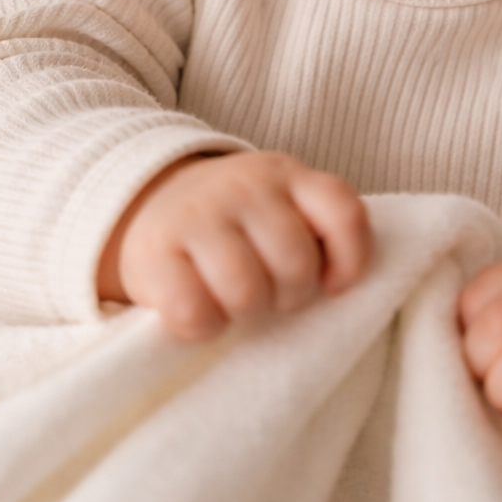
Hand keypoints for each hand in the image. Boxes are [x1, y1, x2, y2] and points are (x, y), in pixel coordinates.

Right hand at [97, 152, 371, 340]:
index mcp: (286, 175)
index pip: (344, 214)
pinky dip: (204, 327)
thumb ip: (317, 228)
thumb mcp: (282, 204)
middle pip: (296, 264)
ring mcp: (197, 216)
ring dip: (247, 314)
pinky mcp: (154, 255)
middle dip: (291, 295)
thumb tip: (337, 283)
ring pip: (247, 292)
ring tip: (237, 304)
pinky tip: (203, 312)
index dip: (351, 259)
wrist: (150, 199)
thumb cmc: (236, 221)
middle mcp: (244, 186)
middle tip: (271, 294)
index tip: (333, 284)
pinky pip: (195, 313)